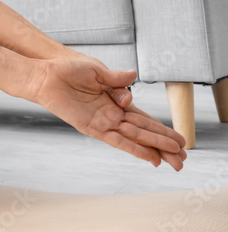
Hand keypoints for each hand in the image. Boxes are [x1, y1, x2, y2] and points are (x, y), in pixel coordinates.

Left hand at [28, 58, 185, 169]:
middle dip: (164, 144)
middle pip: (144, 132)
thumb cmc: (68, 70)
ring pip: (135, 139)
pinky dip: (134, 149)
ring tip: (175, 162)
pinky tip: (151, 158)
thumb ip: (116, 78)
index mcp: (116, 99)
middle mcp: (112, 114)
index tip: (180, 139)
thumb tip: (134, 76)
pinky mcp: (91, 127)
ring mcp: (103, 122)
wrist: (46, 75)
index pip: (144, 118)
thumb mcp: (96, 70)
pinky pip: (117, 141)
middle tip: (184, 157)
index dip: (162, 129)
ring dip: (155, 150)